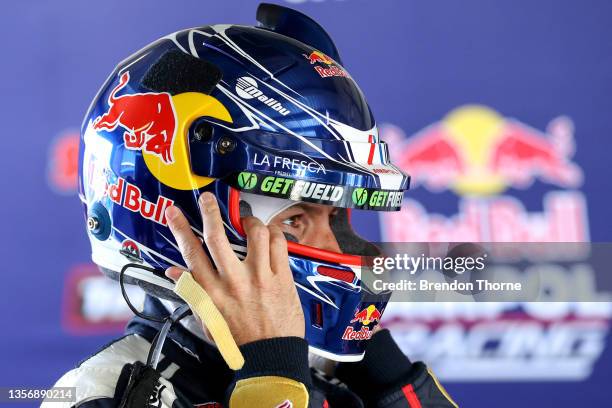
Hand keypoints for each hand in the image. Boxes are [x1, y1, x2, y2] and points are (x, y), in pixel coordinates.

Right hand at [164, 192, 304, 345]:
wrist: (271, 357)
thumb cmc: (240, 341)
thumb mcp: (208, 320)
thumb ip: (192, 293)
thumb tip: (175, 272)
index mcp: (212, 293)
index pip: (191, 254)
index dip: (179, 229)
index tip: (172, 212)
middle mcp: (234, 282)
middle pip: (218, 237)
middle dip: (209, 212)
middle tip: (207, 199)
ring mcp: (260, 278)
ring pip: (254, 234)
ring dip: (249, 221)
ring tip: (247, 221)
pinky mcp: (282, 278)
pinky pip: (279, 244)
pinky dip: (273, 233)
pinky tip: (269, 235)